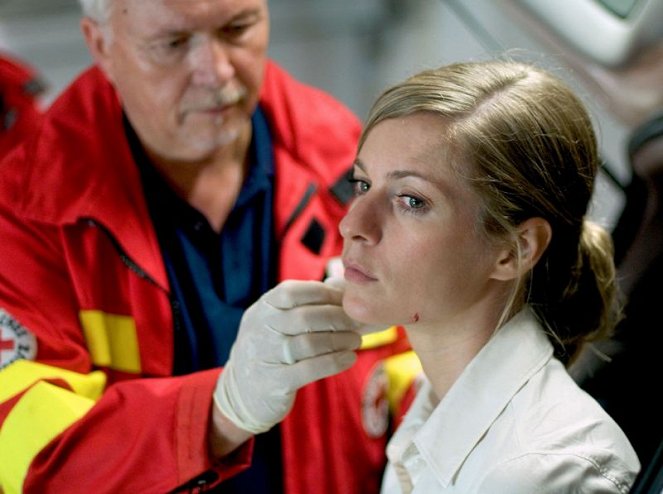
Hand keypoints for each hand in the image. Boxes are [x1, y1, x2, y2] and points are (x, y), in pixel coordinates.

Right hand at [213, 280, 361, 433]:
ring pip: (310, 343)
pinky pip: (311, 369)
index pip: (292, 292)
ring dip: (340, 340)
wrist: (239, 393)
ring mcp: (266, 357)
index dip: (323, 293)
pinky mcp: (275, 382)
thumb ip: (301, 306)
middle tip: (356, 322)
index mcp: (262, 309)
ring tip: (355, 340)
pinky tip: (349, 358)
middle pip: (305, 317)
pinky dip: (335, 362)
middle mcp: (260, 330)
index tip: (345, 300)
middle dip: (338, 317)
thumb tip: (341, 290)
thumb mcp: (273, 323)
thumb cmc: (268, 350)